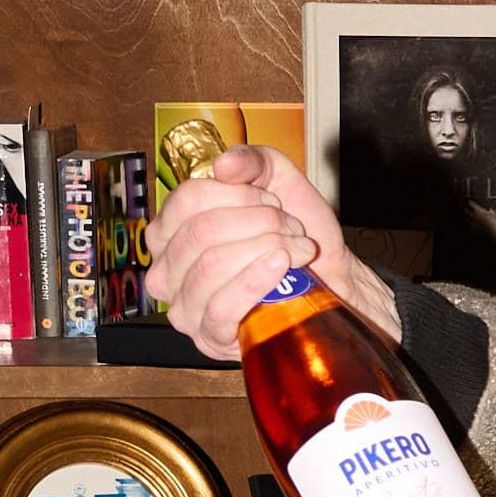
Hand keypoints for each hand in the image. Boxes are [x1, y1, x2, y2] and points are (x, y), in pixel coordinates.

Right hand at [143, 144, 398, 361]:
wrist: (328, 279)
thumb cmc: (294, 233)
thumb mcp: (277, 181)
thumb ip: (251, 161)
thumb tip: (223, 165)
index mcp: (171, 231)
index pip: (186, 200)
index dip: (236, 194)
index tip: (271, 201)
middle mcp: (167, 269)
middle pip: (200, 233)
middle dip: (257, 223)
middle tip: (290, 228)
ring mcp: (183, 306)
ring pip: (211, 266)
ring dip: (264, 250)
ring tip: (297, 250)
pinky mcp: (208, 336)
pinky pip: (220, 306)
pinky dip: (254, 281)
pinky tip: (280, 266)